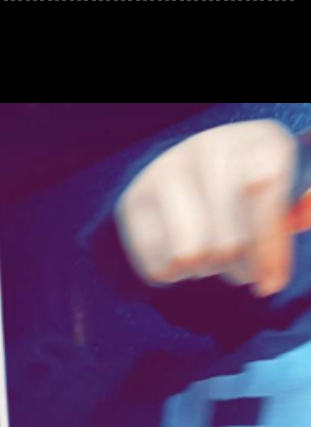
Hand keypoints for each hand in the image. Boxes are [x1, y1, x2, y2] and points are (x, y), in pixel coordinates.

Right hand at [116, 121, 297, 295]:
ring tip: (210, 258)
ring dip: (204, 271)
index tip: (271, 285)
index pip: (263, 195)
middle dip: (237, 269)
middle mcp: (209, 146)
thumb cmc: (247, 200)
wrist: (182, 180)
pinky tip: (180, 255)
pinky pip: (158, 266)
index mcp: (258, 142)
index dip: (268, 249)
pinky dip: (173, 274)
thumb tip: (308, 206)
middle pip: (228, 239)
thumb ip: (298, 210)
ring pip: (191, 255)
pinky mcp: (133, 201)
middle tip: (239, 269)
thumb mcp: (281, 199)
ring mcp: (166, 170)